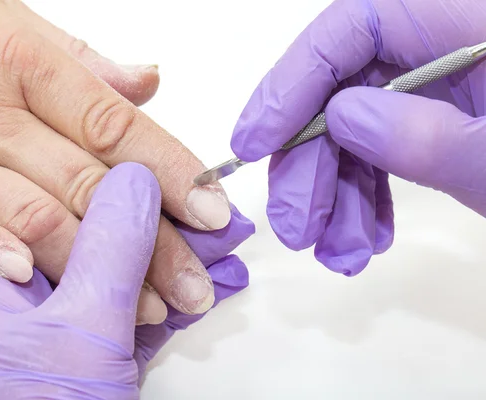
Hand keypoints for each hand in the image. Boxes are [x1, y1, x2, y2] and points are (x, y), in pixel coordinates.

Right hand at [0, 0, 231, 321]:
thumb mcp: (10, 26)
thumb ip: (85, 63)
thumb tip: (148, 83)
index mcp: (27, 65)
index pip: (116, 127)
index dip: (171, 173)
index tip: (213, 213)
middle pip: (91, 187)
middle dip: (152, 243)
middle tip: (196, 283)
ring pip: (36, 217)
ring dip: (94, 269)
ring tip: (146, 306)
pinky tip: (31, 282)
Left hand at [0, 163, 253, 398]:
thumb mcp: (84, 329)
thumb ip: (108, 249)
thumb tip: (135, 178)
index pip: (49, 214)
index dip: (110, 194)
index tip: (163, 180)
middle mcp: (15, 315)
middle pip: (91, 249)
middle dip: (157, 235)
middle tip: (206, 215)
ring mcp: (55, 342)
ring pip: (119, 284)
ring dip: (173, 270)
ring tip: (221, 248)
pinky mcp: (89, 364)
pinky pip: (131, 319)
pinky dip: (170, 305)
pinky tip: (206, 287)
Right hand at [231, 0, 485, 275]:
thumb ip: (433, 135)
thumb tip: (343, 116)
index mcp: (467, 20)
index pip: (352, 29)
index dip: (291, 86)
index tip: (253, 145)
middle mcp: (450, 45)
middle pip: (348, 90)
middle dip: (314, 165)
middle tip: (296, 231)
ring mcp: (450, 87)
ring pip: (363, 131)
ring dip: (339, 197)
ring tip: (340, 256)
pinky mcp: (452, 121)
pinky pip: (391, 151)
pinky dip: (371, 198)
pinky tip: (366, 239)